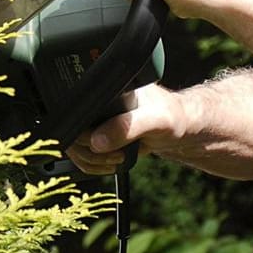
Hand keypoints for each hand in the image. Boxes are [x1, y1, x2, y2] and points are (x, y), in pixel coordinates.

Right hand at [64, 84, 183, 176]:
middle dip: (88, 150)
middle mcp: (98, 100)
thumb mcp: (155, 120)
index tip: (102, 144)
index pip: (77, 108)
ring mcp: (97, 118)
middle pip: (70, 128)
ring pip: (73, 143)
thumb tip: (96, 140)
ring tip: (116, 158)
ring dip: (89, 159)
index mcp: (107, 88)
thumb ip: (127, 128)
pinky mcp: (98, 132)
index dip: (82, 131)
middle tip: (115, 154)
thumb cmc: (174, 118)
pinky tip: (110, 163)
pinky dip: (91, 164)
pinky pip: (81, 152)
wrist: (181, 130)